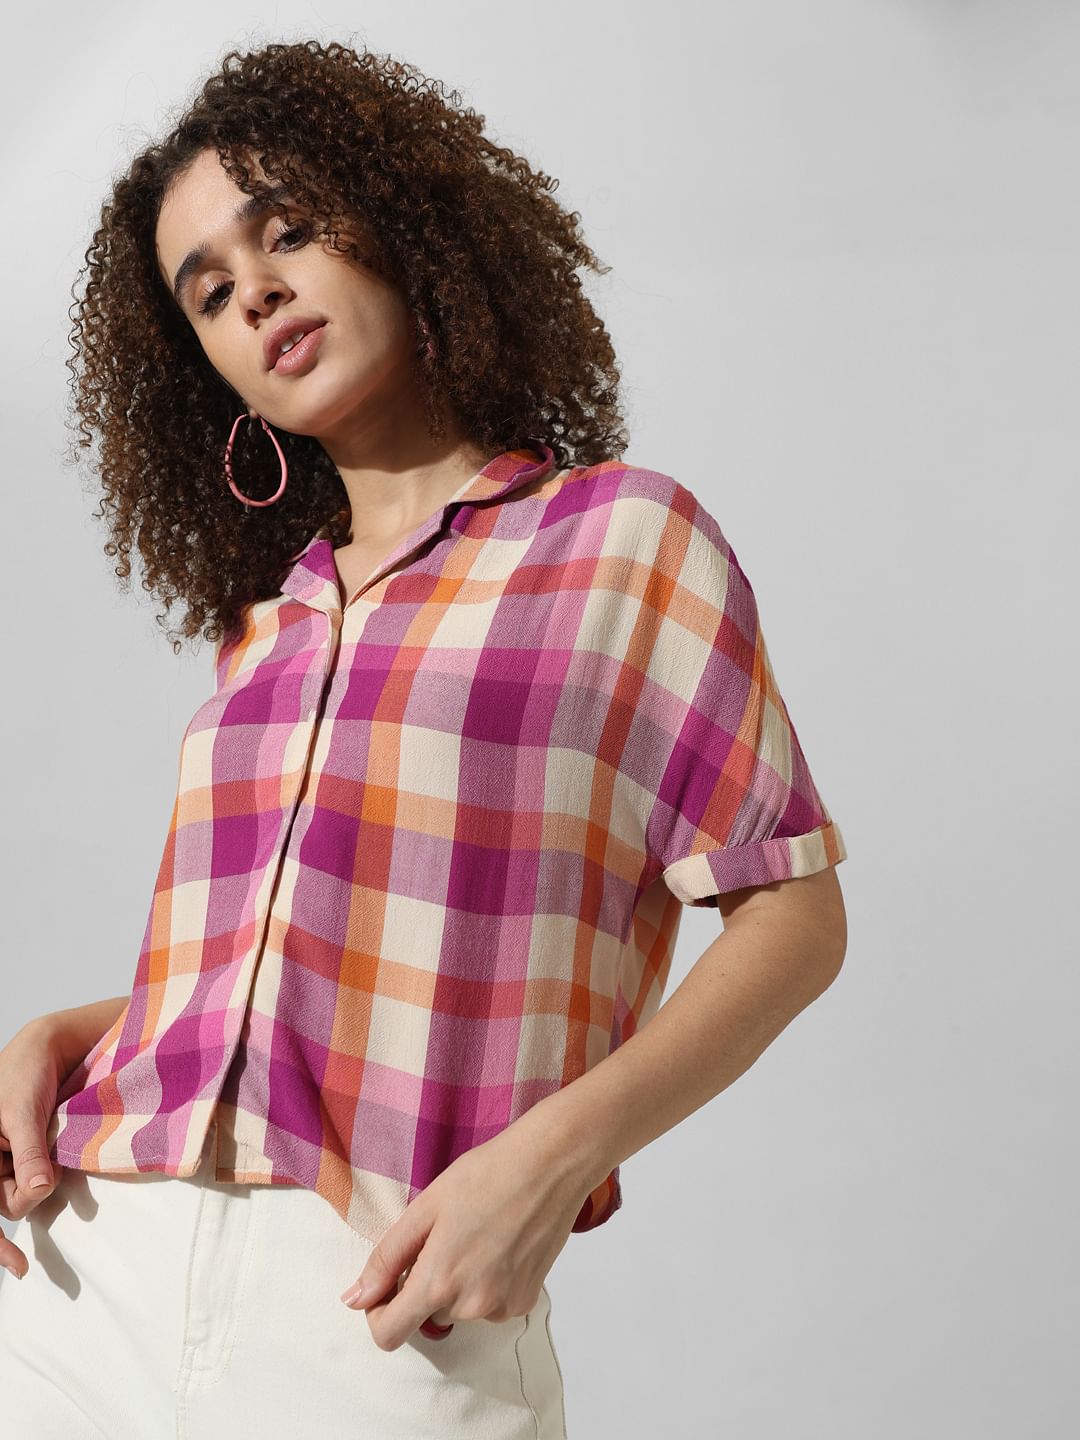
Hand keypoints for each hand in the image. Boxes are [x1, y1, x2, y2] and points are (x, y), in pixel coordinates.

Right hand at [0, 1019, 66, 1277]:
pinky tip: (53, 1175)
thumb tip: (40, 1190)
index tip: (19, 1266)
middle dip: (28, 1196)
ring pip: (22, 1194)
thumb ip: (28, 1153)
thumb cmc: (26, 1072)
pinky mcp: (24, 1156)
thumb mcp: (24, 1112)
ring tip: (54, 1150)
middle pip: (6, 1204)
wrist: (46, 1047)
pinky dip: (43, 1181)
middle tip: (51, 1174)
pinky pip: (33, 1179)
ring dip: (41, 1182)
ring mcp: (5, 1160)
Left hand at [339, 1117, 588, 1350]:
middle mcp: (469, 1306)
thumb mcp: (425, 1208)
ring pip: (460, 1309)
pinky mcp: (526, 1301)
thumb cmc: (486, 1175)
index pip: (388, 1334)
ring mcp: (501, 1307)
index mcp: (437, 1282)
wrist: (550, 1165)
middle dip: (428, 1283)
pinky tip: (501, 1244)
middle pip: (427, 1315)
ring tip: (478, 1234)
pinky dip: (488, 1283)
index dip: (379, 1311)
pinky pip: (490, 1305)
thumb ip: (386, 1259)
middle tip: (446, 1234)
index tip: (389, 1283)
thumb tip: (354, 1300)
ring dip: (459, 1284)